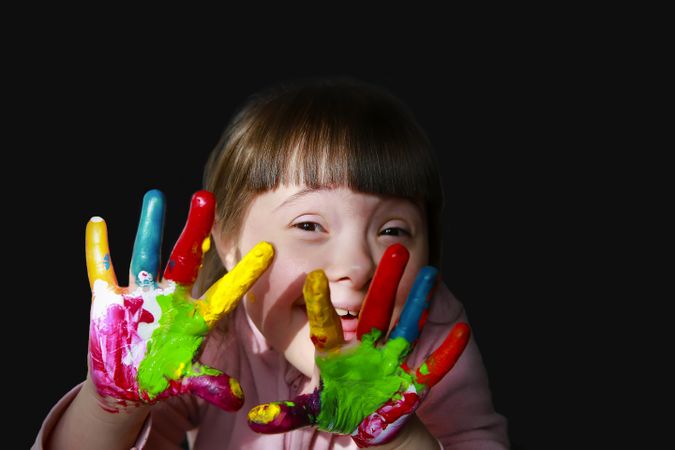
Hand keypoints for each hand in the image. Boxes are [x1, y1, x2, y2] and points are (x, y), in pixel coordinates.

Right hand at [86, 189, 272, 412]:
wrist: (127, 380)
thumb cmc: (163, 375)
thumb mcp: (186, 379)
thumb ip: (209, 383)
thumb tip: (238, 399)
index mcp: (196, 316)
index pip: (225, 290)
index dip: (246, 273)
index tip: (269, 248)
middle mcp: (172, 298)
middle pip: (185, 258)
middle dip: (194, 230)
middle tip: (205, 196)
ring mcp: (140, 295)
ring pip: (145, 254)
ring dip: (149, 228)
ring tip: (155, 196)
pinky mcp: (108, 300)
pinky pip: (102, 270)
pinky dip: (97, 250)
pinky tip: (97, 223)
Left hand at [246, 243, 469, 446]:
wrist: (372, 422)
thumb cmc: (342, 410)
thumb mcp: (316, 411)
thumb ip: (289, 413)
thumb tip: (255, 417)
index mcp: (340, 355)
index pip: (327, 324)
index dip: (320, 302)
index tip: (312, 276)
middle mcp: (367, 348)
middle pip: (376, 311)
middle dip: (386, 283)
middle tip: (395, 249)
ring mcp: (392, 360)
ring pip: (407, 326)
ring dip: (420, 303)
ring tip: (431, 273)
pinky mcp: (414, 379)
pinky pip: (432, 367)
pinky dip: (446, 353)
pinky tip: (461, 333)